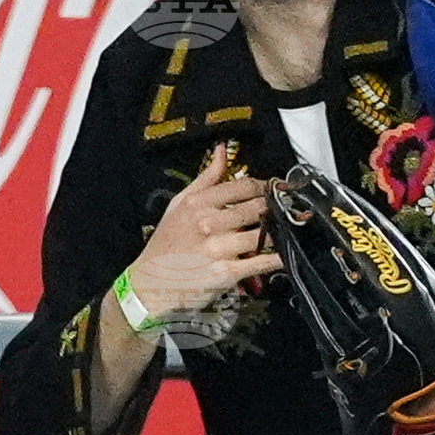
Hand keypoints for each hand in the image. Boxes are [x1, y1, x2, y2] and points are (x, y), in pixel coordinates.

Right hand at [126, 141, 277, 321]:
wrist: (151, 283)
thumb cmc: (166, 244)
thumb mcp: (179, 204)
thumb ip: (206, 178)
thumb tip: (222, 150)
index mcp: (198, 202)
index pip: (242, 186)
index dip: (263, 186)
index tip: (272, 189)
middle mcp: (207, 223)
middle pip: (256, 208)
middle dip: (273, 208)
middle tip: (282, 210)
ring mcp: (217, 248)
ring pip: (260, 234)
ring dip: (277, 232)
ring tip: (283, 231)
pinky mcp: (225, 273)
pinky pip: (259, 263)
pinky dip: (275, 259)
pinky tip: (284, 255)